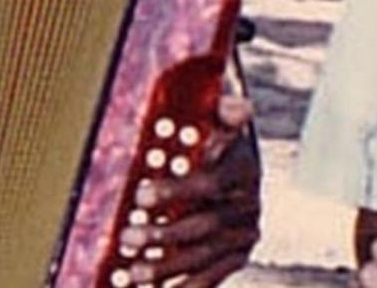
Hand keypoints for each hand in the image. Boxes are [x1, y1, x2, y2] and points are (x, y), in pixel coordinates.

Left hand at [119, 95, 260, 286]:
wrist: (241, 164)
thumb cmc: (218, 137)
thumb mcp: (222, 119)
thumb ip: (224, 112)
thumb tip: (238, 106)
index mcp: (244, 170)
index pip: (209, 184)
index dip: (174, 191)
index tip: (141, 195)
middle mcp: (249, 206)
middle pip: (203, 227)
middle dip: (162, 236)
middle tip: (127, 238)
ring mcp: (244, 235)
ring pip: (203, 257)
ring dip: (166, 268)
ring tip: (132, 273)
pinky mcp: (238, 256)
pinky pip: (210, 278)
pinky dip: (184, 287)